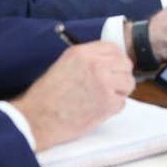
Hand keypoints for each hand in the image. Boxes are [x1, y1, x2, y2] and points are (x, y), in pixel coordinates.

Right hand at [13, 43, 133, 150]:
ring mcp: (104, 83)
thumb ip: (86, 61)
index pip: (113, 48)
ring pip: (128, 83)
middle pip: (125, 64)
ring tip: (102, 99)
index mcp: (82, 53)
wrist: (38, 119)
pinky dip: (113, 108)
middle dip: (120, 75)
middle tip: (112, 86)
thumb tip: (106, 62)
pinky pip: (122, 102)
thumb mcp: (63, 66)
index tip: (114, 67)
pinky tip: (96, 110)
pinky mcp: (108, 102)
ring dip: (119, 92)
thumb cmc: (46, 97)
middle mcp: (96, 64)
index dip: (116, 59)